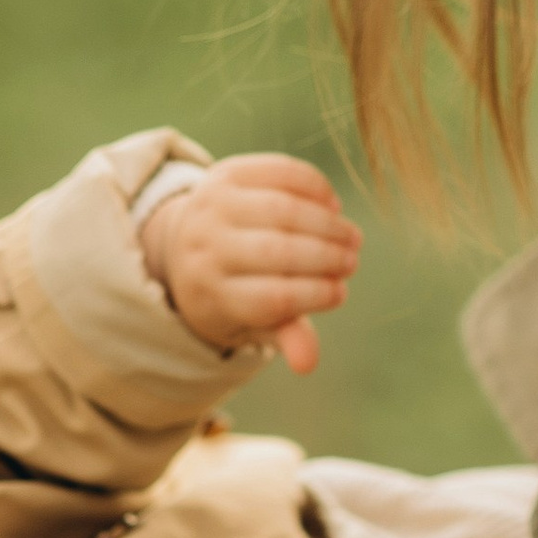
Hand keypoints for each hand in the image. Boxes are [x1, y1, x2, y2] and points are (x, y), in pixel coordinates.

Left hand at [139, 153, 359, 373]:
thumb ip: (284, 334)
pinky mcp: (225, 172)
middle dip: (326, 257)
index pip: (271, 298)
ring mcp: (211, 205)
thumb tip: (308, 365)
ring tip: (350, 237)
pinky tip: (332, 205)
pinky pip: (278, 172)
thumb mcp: (252, 320)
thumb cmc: (233, 290)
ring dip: (326, 223)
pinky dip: (313, 186)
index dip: (314, 296)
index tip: (340, 294)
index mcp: (211, 293)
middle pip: (277, 252)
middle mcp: (205, 247)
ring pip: (280, 210)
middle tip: (352, 262)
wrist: (185, 243)